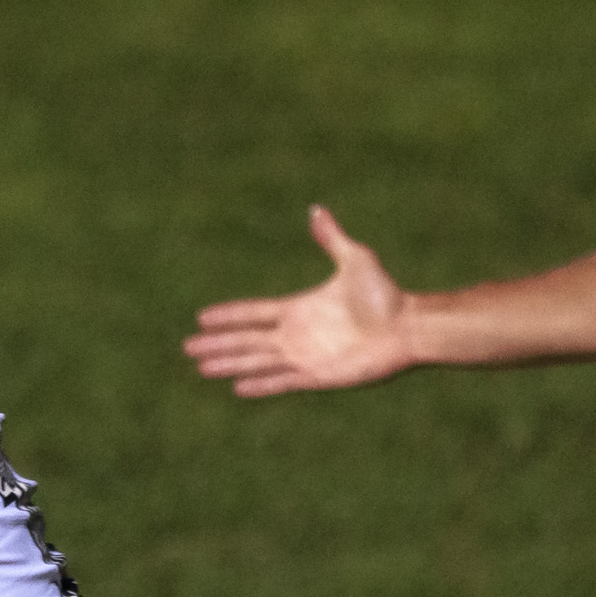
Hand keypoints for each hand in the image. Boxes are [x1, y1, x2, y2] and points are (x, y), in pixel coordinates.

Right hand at [183, 205, 416, 397]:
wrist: (407, 326)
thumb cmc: (385, 294)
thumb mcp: (355, 259)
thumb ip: (331, 238)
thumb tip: (316, 209)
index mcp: (298, 309)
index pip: (254, 313)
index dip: (228, 316)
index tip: (201, 318)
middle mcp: (296, 335)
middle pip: (246, 340)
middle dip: (217, 344)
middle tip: (187, 349)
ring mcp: (305, 357)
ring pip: (257, 362)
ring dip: (229, 364)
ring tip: (202, 368)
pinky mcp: (318, 376)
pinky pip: (282, 381)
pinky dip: (261, 384)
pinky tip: (238, 387)